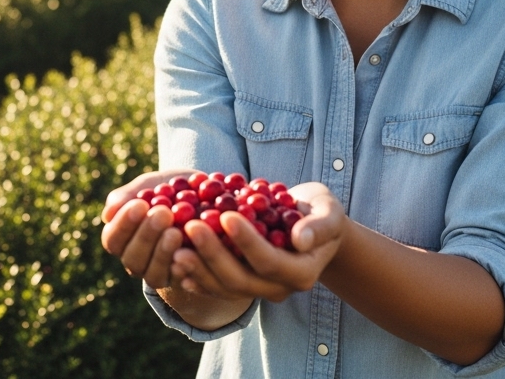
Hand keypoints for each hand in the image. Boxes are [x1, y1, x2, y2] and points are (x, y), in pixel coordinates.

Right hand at [100, 169, 195, 288]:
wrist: (205, 201)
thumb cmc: (169, 191)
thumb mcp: (150, 185)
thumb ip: (128, 195)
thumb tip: (108, 214)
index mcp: (122, 240)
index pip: (113, 238)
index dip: (124, 223)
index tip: (140, 204)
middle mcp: (136, 261)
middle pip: (132, 258)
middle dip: (146, 236)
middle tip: (162, 213)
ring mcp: (158, 274)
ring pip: (153, 274)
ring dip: (163, 253)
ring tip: (176, 231)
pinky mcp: (182, 283)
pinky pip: (180, 282)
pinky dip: (184, 269)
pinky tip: (191, 254)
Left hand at [170, 181, 346, 301]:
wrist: (310, 226)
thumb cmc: (321, 213)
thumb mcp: (330, 213)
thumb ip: (319, 226)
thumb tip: (301, 238)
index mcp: (301, 273)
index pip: (269, 261)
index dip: (246, 241)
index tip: (225, 215)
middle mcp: (278, 289)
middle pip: (240, 280)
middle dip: (213, 254)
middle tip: (190, 226)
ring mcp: (258, 291)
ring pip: (223, 288)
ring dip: (197, 268)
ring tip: (174, 245)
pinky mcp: (241, 286)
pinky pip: (215, 288)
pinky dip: (195, 276)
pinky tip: (174, 261)